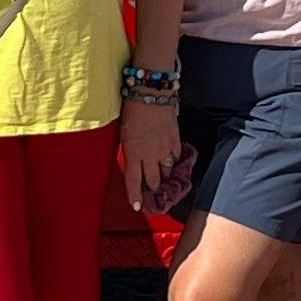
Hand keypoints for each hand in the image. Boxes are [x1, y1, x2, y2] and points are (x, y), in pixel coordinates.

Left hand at [120, 99, 185, 213]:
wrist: (151, 93)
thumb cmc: (132, 110)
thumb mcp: (124, 133)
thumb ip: (130, 150)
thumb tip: (134, 161)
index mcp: (133, 152)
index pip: (134, 181)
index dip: (136, 196)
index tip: (138, 206)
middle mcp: (149, 154)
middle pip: (153, 181)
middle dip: (152, 188)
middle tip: (152, 192)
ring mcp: (164, 148)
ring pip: (167, 172)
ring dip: (164, 178)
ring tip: (163, 180)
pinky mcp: (175, 140)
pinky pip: (176, 158)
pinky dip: (173, 162)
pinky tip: (171, 162)